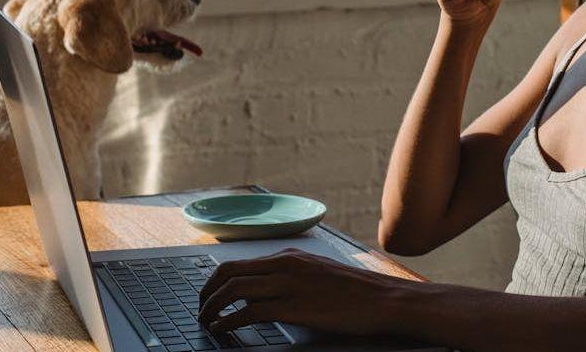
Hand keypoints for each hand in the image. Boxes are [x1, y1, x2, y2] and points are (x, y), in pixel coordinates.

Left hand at [197, 248, 409, 335]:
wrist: (384, 299)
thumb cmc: (357, 292)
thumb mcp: (320, 273)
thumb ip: (294, 277)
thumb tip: (270, 291)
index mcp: (290, 255)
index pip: (240, 262)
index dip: (216, 279)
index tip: (209, 294)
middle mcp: (285, 265)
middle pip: (229, 272)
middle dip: (207, 291)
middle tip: (201, 308)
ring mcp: (289, 285)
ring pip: (234, 290)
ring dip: (213, 307)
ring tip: (206, 321)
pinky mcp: (295, 308)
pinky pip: (250, 312)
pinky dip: (229, 322)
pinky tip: (223, 330)